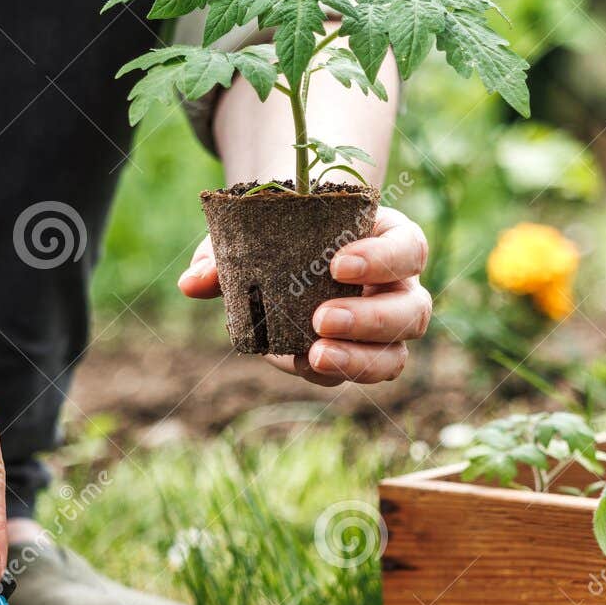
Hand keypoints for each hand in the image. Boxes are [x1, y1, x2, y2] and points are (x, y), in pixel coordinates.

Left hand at [178, 205, 431, 385]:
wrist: (287, 255)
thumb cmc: (283, 233)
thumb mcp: (255, 231)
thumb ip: (225, 252)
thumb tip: (193, 282)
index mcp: (389, 241)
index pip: (409, 248)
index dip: (383, 259)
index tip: (337, 265)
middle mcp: (399, 288)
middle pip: (412, 310)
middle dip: (371, 319)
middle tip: (321, 318)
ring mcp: (386, 330)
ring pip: (396, 354)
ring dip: (360, 359)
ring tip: (314, 354)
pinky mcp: (363, 358)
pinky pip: (361, 374)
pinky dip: (332, 372)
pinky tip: (299, 361)